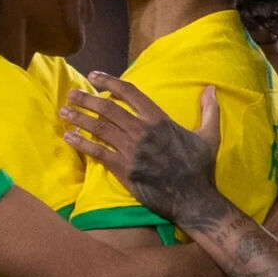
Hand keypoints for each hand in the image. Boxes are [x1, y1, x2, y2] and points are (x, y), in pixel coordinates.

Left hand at [61, 73, 223, 224]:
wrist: (193, 199)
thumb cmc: (200, 167)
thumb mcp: (209, 135)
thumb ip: (209, 109)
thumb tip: (212, 88)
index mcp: (159, 119)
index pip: (130, 93)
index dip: (110, 82)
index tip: (94, 77)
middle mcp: (142, 131)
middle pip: (107, 108)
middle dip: (87, 99)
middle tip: (72, 94)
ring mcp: (131, 150)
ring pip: (99, 128)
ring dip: (79, 118)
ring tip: (64, 111)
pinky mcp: (124, 170)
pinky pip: (98, 153)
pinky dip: (82, 144)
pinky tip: (69, 138)